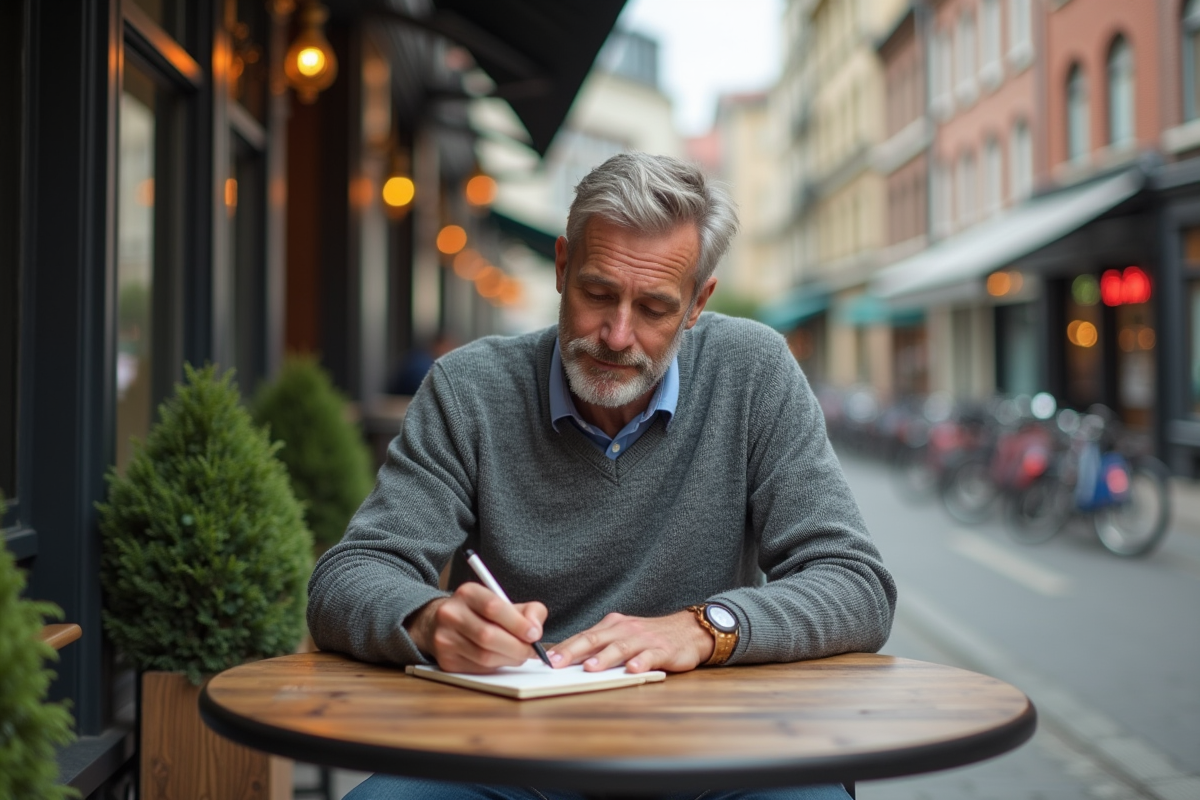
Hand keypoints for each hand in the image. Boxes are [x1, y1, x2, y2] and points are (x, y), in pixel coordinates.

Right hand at [405, 583, 547, 673]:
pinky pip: (478, 669)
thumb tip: (535, 630)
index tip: (535, 634)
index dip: (517, 623)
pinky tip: (501, 659)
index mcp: (467, 593)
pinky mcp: (446, 660)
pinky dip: (496, 666)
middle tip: (531, 651)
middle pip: (487, 635)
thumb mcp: (504, 602)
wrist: (442, 623)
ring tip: (518, 654)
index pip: (493, 607)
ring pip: (484, 656)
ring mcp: (444, 638)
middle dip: (516, 647)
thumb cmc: (481, 613)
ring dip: (509, 659)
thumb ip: (529, 611)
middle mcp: (451, 614)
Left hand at [546, 610, 713, 673]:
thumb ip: (601, 646)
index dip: (565, 647)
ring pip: (620, 647)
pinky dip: (640, 662)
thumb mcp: (623, 636)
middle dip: (574, 651)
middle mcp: (625, 629)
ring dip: (604, 657)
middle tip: (557, 663)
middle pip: (596, 639)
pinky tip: (632, 670)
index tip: (547, 659)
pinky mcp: (663, 650)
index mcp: (612, 626)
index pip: (584, 636)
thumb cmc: (649, 637)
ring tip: (590, 668)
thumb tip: (569, 659)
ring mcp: (644, 639)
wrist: (688, 630)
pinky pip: (650, 656)